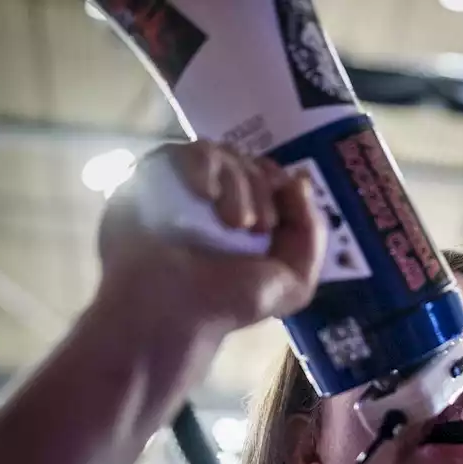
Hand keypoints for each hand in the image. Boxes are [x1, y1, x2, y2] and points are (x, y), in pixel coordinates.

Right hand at [95, 141, 325, 338]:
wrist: (172, 313)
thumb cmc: (228, 303)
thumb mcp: (293, 282)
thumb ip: (311, 235)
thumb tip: (299, 179)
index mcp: (251, 218)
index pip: (273, 176)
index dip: (281, 186)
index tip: (278, 215)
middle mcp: (218, 198)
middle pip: (250, 162)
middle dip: (262, 190)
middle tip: (253, 227)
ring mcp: (183, 185)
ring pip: (222, 153)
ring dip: (236, 184)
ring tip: (231, 223)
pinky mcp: (151, 178)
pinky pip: (182, 150)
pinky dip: (200, 166)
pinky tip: (204, 194)